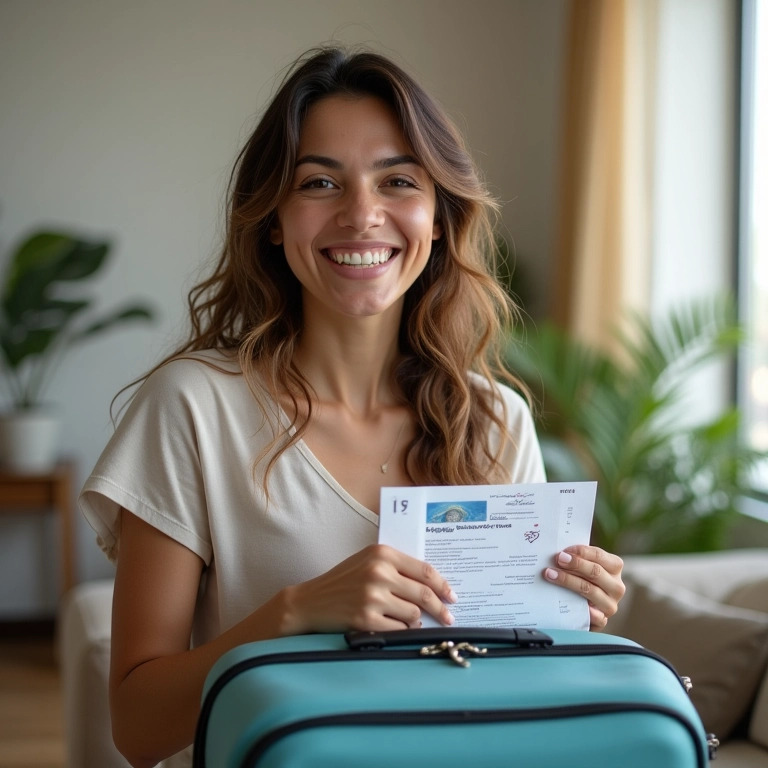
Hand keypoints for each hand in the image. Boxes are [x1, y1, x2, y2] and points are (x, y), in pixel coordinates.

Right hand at [283, 544, 456, 633]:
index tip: (452, 596)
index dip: (443, 585)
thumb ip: (397, 567)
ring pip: (414, 615)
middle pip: (424, 594)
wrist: (310, 601)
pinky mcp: (366, 619)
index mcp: (382, 553)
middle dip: (440, 609)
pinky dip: (402, 632)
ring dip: (417, 622)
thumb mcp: (368, 562)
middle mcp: (379, 572)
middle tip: (449, 617)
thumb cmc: (343, 581)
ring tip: (414, 623)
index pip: (425, 570)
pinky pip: (399, 630)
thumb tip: (434, 584)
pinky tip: (398, 629)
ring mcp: (372, 597)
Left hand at [544, 545, 624, 630]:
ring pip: (590, 590)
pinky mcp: (603, 620)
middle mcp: (616, 586)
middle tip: (557, 560)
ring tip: (551, 574)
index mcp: (614, 567)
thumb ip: (577, 558)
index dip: (580, 551)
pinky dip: (584, 610)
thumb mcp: (584, 567)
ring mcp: (611, 604)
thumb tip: (560, 552)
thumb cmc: (583, 579)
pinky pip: (595, 616)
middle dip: (575, 564)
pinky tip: (570, 604)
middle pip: (595, 572)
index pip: (599, 555)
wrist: (583, 608)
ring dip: (568, 581)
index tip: (563, 551)